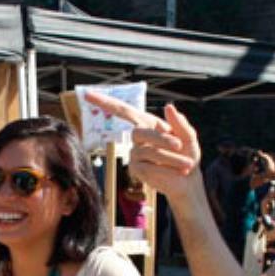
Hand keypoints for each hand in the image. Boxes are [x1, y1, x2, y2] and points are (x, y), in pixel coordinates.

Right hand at [82, 93, 201, 202]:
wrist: (187, 180)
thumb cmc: (187, 155)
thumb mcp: (188, 137)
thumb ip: (180, 123)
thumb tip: (168, 106)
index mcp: (148, 124)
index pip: (123, 111)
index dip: (105, 102)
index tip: (86, 95)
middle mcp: (137, 138)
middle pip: (140, 132)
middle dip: (162, 139)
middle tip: (180, 146)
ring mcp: (134, 154)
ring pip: (148, 151)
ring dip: (171, 157)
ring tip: (187, 165)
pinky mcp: (136, 170)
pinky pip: (148, 166)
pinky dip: (166, 167)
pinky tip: (178, 172)